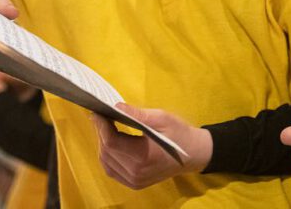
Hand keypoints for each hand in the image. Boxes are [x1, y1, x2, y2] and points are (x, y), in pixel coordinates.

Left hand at [93, 104, 211, 188]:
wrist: (193, 154)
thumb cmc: (179, 133)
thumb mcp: (162, 118)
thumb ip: (138, 114)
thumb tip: (116, 107)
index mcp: (143, 156)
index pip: (111, 143)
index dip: (101, 126)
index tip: (97, 111)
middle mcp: (136, 172)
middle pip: (106, 153)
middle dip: (100, 132)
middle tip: (100, 116)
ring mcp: (134, 181)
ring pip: (106, 163)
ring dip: (102, 144)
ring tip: (105, 127)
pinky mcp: (134, 183)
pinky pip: (112, 170)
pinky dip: (107, 156)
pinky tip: (110, 142)